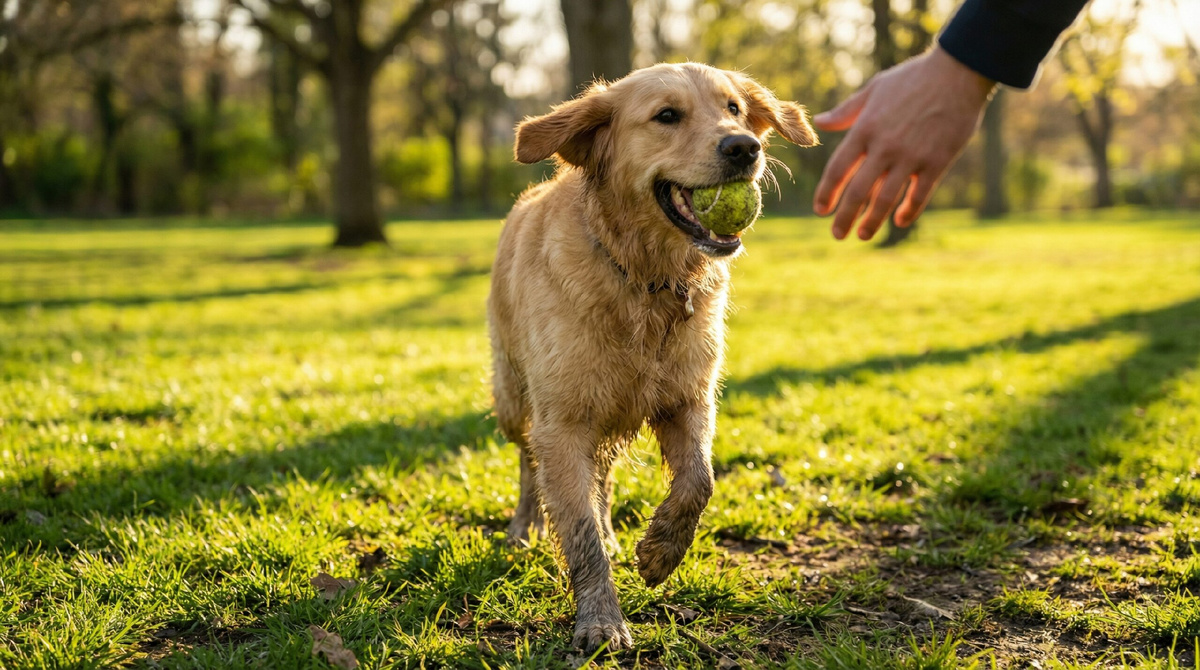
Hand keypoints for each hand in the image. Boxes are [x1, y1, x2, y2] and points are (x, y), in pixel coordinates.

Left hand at [813, 46, 995, 239]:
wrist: (958, 71)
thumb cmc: (913, 78)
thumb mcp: (874, 89)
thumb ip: (846, 111)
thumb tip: (820, 123)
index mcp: (865, 128)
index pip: (838, 169)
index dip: (826, 193)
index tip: (820, 210)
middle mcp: (884, 146)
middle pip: (857, 191)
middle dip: (844, 217)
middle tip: (837, 234)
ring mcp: (911, 156)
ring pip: (885, 199)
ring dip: (872, 221)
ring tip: (863, 235)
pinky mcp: (937, 162)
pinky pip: (919, 195)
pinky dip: (908, 211)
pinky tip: (900, 221)